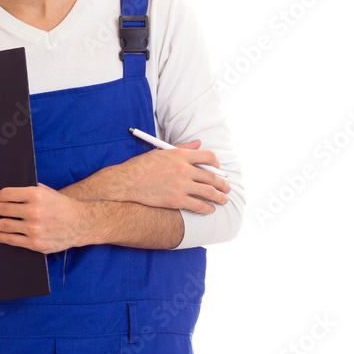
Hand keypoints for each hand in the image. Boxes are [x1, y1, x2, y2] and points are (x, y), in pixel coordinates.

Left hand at [0, 183, 92, 253]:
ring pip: (5, 226)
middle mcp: (34, 211)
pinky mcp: (36, 244)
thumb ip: (27, 191)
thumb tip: (3, 194)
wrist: (79, 223)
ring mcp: (34, 229)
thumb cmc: (60, 205)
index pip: (7, 195)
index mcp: (36, 195)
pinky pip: (12, 240)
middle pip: (3, 210)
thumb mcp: (46, 191)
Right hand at [114, 139, 230, 213]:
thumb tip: (198, 143)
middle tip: (226, 188)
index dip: (216, 163)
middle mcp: (184, 169)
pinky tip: (210, 210)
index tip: (218, 169)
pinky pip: (198, 205)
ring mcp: (181, 185)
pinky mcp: (176, 200)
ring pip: (209, 192)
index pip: (208, 156)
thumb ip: (182, 148)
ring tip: (224, 200)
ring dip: (219, 197)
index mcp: (180, 155)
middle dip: (222, 183)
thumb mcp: (161, 151)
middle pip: (211, 176)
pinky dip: (207, 208)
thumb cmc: (141, 166)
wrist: (127, 182)